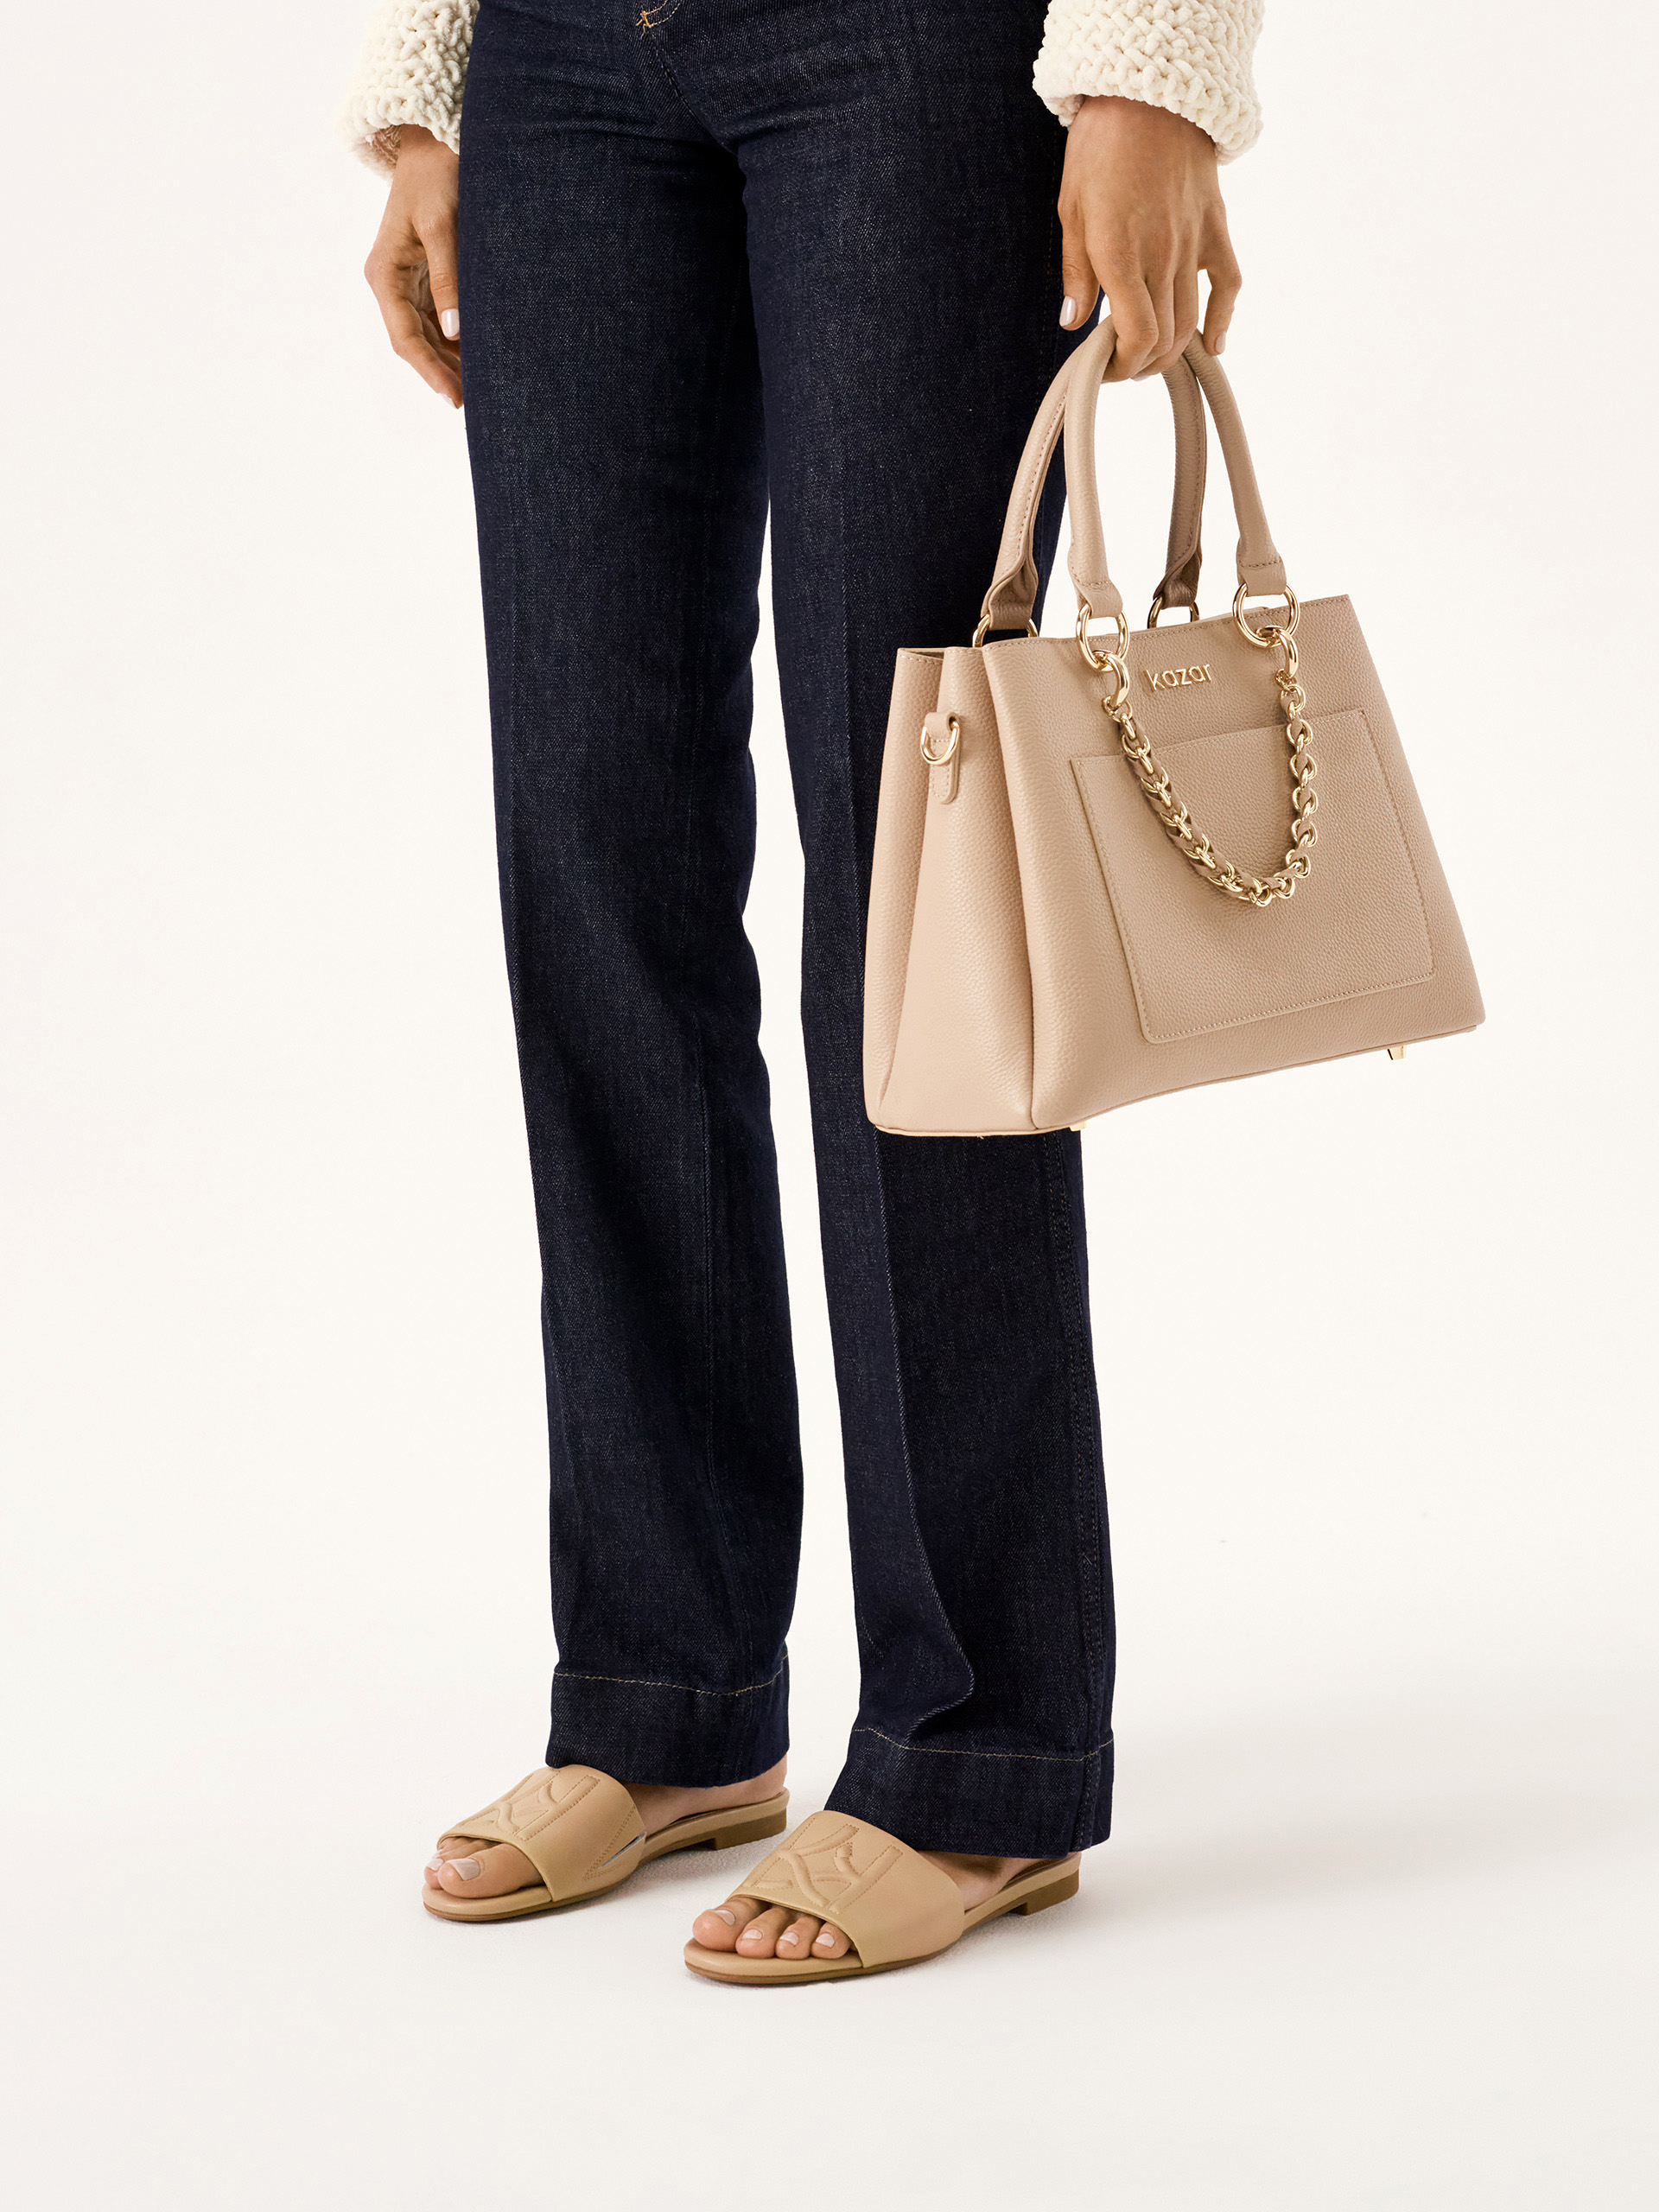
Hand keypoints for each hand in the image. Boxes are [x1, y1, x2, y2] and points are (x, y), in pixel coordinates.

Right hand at [363, 125, 462, 406]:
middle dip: (445, 373)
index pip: (406, 338)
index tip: (456, 399)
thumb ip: (448, 277)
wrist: (435, 140)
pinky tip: (481, 354)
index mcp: (384, 274)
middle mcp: (391, 283)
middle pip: (417, 344)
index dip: (431, 372)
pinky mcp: (425, 276)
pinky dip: (459, 339)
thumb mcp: (441, 224)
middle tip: (481, 402)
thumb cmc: (436, 174)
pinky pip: (440, 318)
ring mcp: (407, 282)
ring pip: (429, 336)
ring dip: (453, 361)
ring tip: (486, 385)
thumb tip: (454, 332)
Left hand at [1057, 95, 1240, 379]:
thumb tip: (1072, 322)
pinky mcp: (1214, 228)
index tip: (1104, 367)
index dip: (1121, 366)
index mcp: (1120, 255)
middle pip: (1164, 338)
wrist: (1149, 95)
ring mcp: (1193, 244)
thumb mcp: (1071, 211)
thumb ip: (1076, 273)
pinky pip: (1227, 284)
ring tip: (1151, 356)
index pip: (1135, 337)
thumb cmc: (1101, 148)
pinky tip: (1212, 344)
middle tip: (1122, 364)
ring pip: (1191, 320)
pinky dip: (1222, 320)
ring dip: (1171, 351)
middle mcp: (1161, 256)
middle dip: (1141, 364)